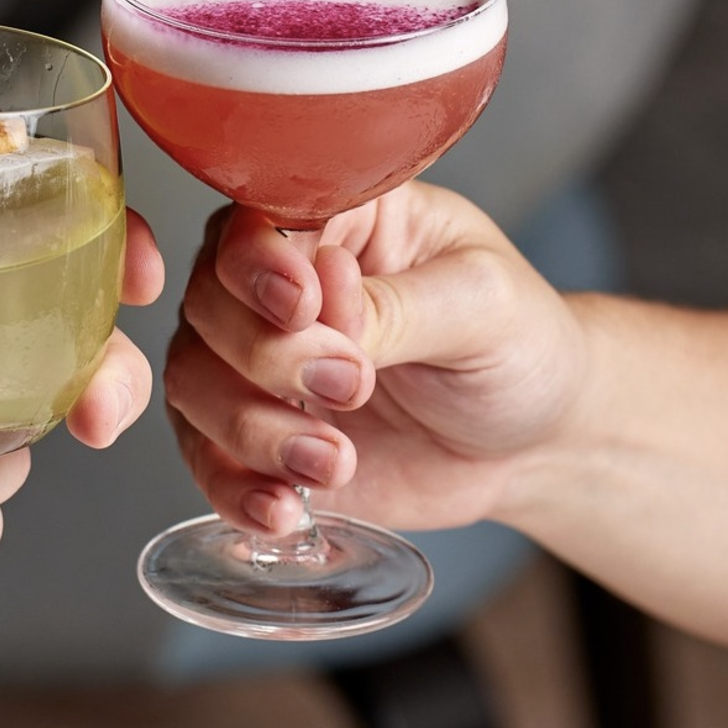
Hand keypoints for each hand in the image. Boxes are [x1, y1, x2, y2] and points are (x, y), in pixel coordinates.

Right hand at [163, 183, 586, 535]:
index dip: (257, 265)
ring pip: (192, 380)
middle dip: (265, 356)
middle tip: (351, 387)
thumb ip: (398, 303)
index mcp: (334, 218)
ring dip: (252, 429)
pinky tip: (283, 509)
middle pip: (208, 302)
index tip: (302, 307)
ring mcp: (255, 362)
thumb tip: (326, 297)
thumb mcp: (483, 304)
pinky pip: (205, 459)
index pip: (255, 223)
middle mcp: (274, 283)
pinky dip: (233, 487)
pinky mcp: (254, 437)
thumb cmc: (519, 346)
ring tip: (334, 461)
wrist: (536, 443)